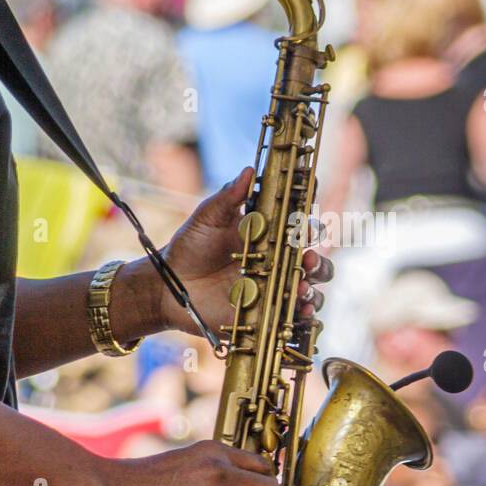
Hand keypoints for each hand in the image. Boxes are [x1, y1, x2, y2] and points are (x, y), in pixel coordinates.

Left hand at [160, 167, 334, 334]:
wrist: (168, 286)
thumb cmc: (189, 247)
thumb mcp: (207, 218)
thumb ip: (229, 197)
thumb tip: (249, 171)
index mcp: (267, 234)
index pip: (297, 221)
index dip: (309, 209)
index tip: (313, 199)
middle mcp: (276, 260)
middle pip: (311, 258)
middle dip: (316, 258)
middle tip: (307, 257)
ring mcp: (273, 287)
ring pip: (310, 286)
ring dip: (313, 284)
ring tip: (301, 285)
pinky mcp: (267, 312)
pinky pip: (294, 315)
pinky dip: (304, 312)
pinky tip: (301, 308)